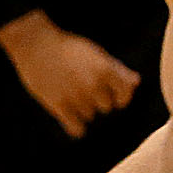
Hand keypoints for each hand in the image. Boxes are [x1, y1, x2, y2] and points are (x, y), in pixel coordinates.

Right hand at [0, 11, 140, 139]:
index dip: (120, 97)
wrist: (35, 44)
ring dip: (83, 110)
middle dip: (98, 100)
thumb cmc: (68, 48)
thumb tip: (136, 82)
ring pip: (90, 116)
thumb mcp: (97, 54)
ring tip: (71, 98)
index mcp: (106, 71)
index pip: (124, 96)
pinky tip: (72, 121)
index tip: (113, 96)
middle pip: (107, 107)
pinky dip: (76, 127)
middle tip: (83, 91)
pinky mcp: (59, 105)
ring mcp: (77, 96)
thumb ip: (118, 70)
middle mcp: (94, 85)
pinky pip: (77, 128)